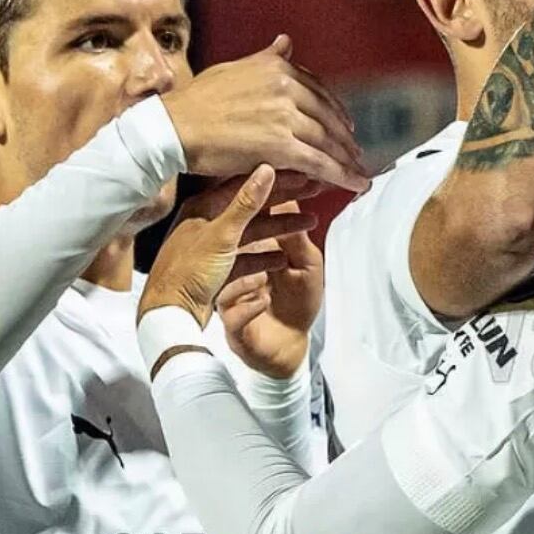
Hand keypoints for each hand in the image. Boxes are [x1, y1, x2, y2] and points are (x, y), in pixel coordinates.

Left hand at [142, 167, 318, 330]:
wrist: (172, 313)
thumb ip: (246, 203)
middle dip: (284, 202)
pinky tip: (284, 257)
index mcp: (203, 208)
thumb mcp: (222, 234)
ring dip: (281, 229)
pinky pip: (247, 257)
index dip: (276, 179)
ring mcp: (213, 248)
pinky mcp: (217, 270)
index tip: (301, 174)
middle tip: (312, 191)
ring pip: (253, 232)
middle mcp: (207, 224)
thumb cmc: (190, 272)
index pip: (246, 186)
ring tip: (308, 223)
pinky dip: (266, 256)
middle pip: (253, 208)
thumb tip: (266, 170)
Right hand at [162, 36, 371, 195]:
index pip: (319, 91)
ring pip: (327, 141)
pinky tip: (357, 184)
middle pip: (328, 117)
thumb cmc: (198, 101)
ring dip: (348, 160)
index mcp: (277, 68)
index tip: (346, 125)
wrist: (174, 126)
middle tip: (357, 154)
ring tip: (360, 172)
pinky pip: (320, 163)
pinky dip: (343, 175)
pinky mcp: (281, 146)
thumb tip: (287, 42)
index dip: (336, 111)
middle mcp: (285, 87)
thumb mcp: (235, 69)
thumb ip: (266, 59)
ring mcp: (284, 116)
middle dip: (345, 139)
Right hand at [216, 210, 322, 378]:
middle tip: (264, 231)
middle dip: (247, 236)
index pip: (249, 224)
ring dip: (245, 277)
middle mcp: (234, 270)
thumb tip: (291, 201)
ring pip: (225, 282)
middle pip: (232, 247)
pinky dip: (249, 307)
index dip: (258, 207)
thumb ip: (298, 240)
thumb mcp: (307, 266)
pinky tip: (264, 301)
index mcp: (251, 251)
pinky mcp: (232, 323)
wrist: (292, 343)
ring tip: (267, 274)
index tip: (271, 190)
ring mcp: (230, 297)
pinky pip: (232, 315)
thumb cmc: (298, 301)